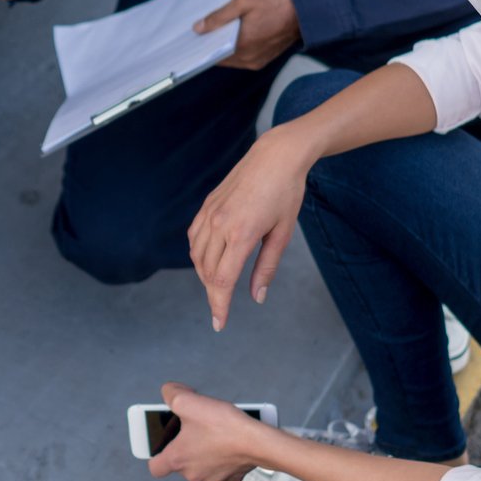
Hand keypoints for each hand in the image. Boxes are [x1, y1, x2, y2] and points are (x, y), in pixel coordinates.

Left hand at [146, 382, 276, 480]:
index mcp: (178, 459)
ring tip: (215, 432)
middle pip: (182, 463)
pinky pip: (222, 469)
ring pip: (203, 466)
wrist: (258, 441)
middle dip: (187, 446)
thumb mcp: (189, 401)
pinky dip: (224, 458)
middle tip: (196, 427)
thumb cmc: (224, 426)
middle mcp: (193, 474)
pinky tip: (229, 443)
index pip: (156, 467)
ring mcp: (213, 479)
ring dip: (206, 452)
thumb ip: (171, 394)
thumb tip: (169, 392)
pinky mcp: (231, 478)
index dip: (157, 454)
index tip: (164, 443)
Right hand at [187, 124, 316, 329]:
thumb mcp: (282, 234)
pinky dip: (198, 254)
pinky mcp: (207, 205)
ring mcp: (210, 213)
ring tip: (218, 287)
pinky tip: (209, 261)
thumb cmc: (286, 193)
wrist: (275, 156)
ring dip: (204, 276)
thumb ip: (267, 268)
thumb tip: (257, 297)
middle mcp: (220, 224)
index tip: (220, 323)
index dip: (219, 305)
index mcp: (242, 234)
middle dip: (213, 295)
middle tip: (222, 310)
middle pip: (207, 272)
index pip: (222, 280)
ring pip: (197, 256)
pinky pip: (194, 237)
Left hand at [195, 0, 299, 69]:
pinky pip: (243, 57)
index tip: (191, 39)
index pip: (212, 54)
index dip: (201, 47)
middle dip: (212, 45)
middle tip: (203, 31)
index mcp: (241, 46)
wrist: (304, 12)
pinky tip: (234, 34)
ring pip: (231, 58)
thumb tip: (198, 28)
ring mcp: (256, 62)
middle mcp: (248, 59)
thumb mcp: (243, 2)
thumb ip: (219, 16)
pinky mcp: (264, 60)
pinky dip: (236, 48)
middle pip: (220, 57)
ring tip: (218, 30)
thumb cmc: (274, 4)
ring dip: (224, 47)